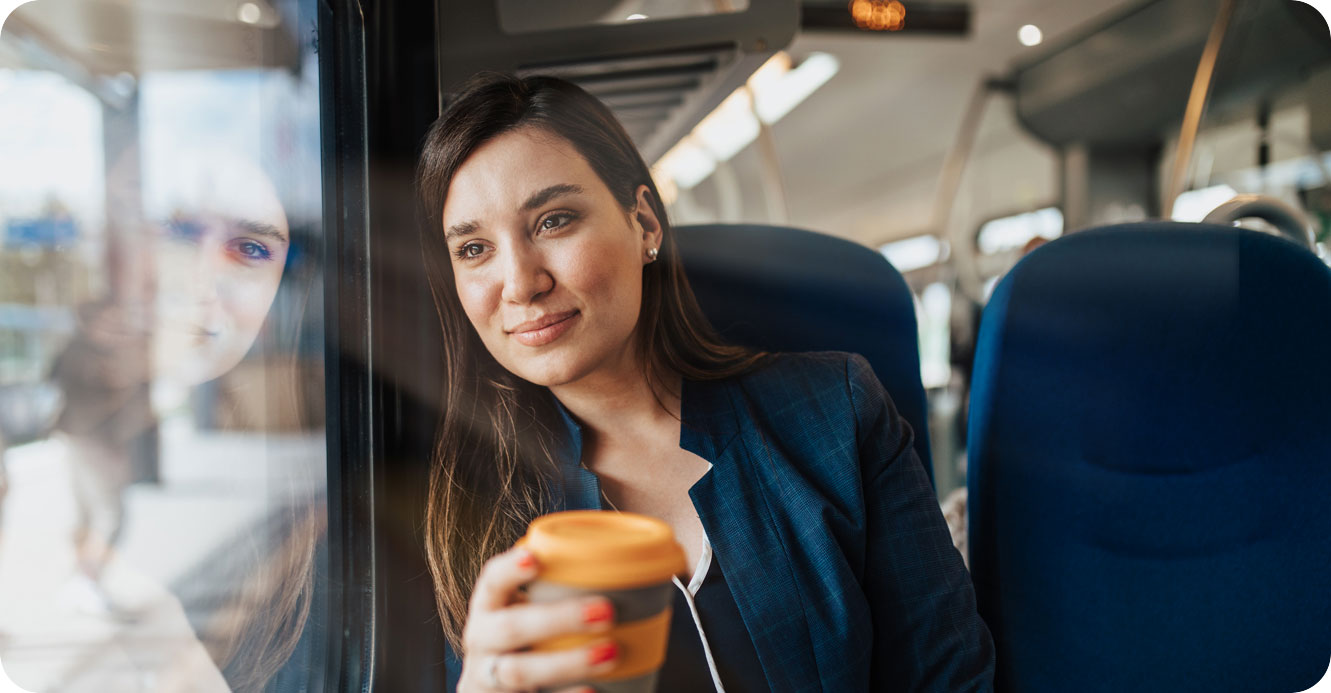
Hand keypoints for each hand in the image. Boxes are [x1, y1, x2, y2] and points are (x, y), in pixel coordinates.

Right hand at [458, 546, 619, 692]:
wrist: (489, 688)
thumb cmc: (522, 635)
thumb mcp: (524, 609)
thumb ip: (558, 589)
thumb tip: (634, 561)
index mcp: (488, 606)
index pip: (492, 580)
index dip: (510, 569)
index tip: (535, 559)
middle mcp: (481, 639)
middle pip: (511, 628)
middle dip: (558, 619)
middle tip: (606, 611)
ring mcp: (488, 675)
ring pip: (519, 671)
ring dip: (567, 663)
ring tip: (611, 653)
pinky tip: (593, 691)